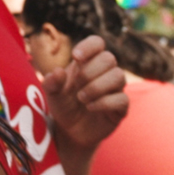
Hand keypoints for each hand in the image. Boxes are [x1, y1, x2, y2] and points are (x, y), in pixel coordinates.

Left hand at [40, 35, 127, 150]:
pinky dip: (104, 102)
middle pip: (109, 57)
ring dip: (97, 86)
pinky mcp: (120, 107)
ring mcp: (114, 89)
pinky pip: (122, 99)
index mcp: (87, 63)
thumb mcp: (52, 94)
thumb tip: (58, 72)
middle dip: (90, 71)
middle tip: (76, 85)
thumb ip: (51, 82)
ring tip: (81, 98)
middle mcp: (104, 73)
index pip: (97, 43)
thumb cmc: (63, 106)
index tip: (76, 57)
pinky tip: (90, 107)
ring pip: (119, 76)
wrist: (70, 131)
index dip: (89, 46)